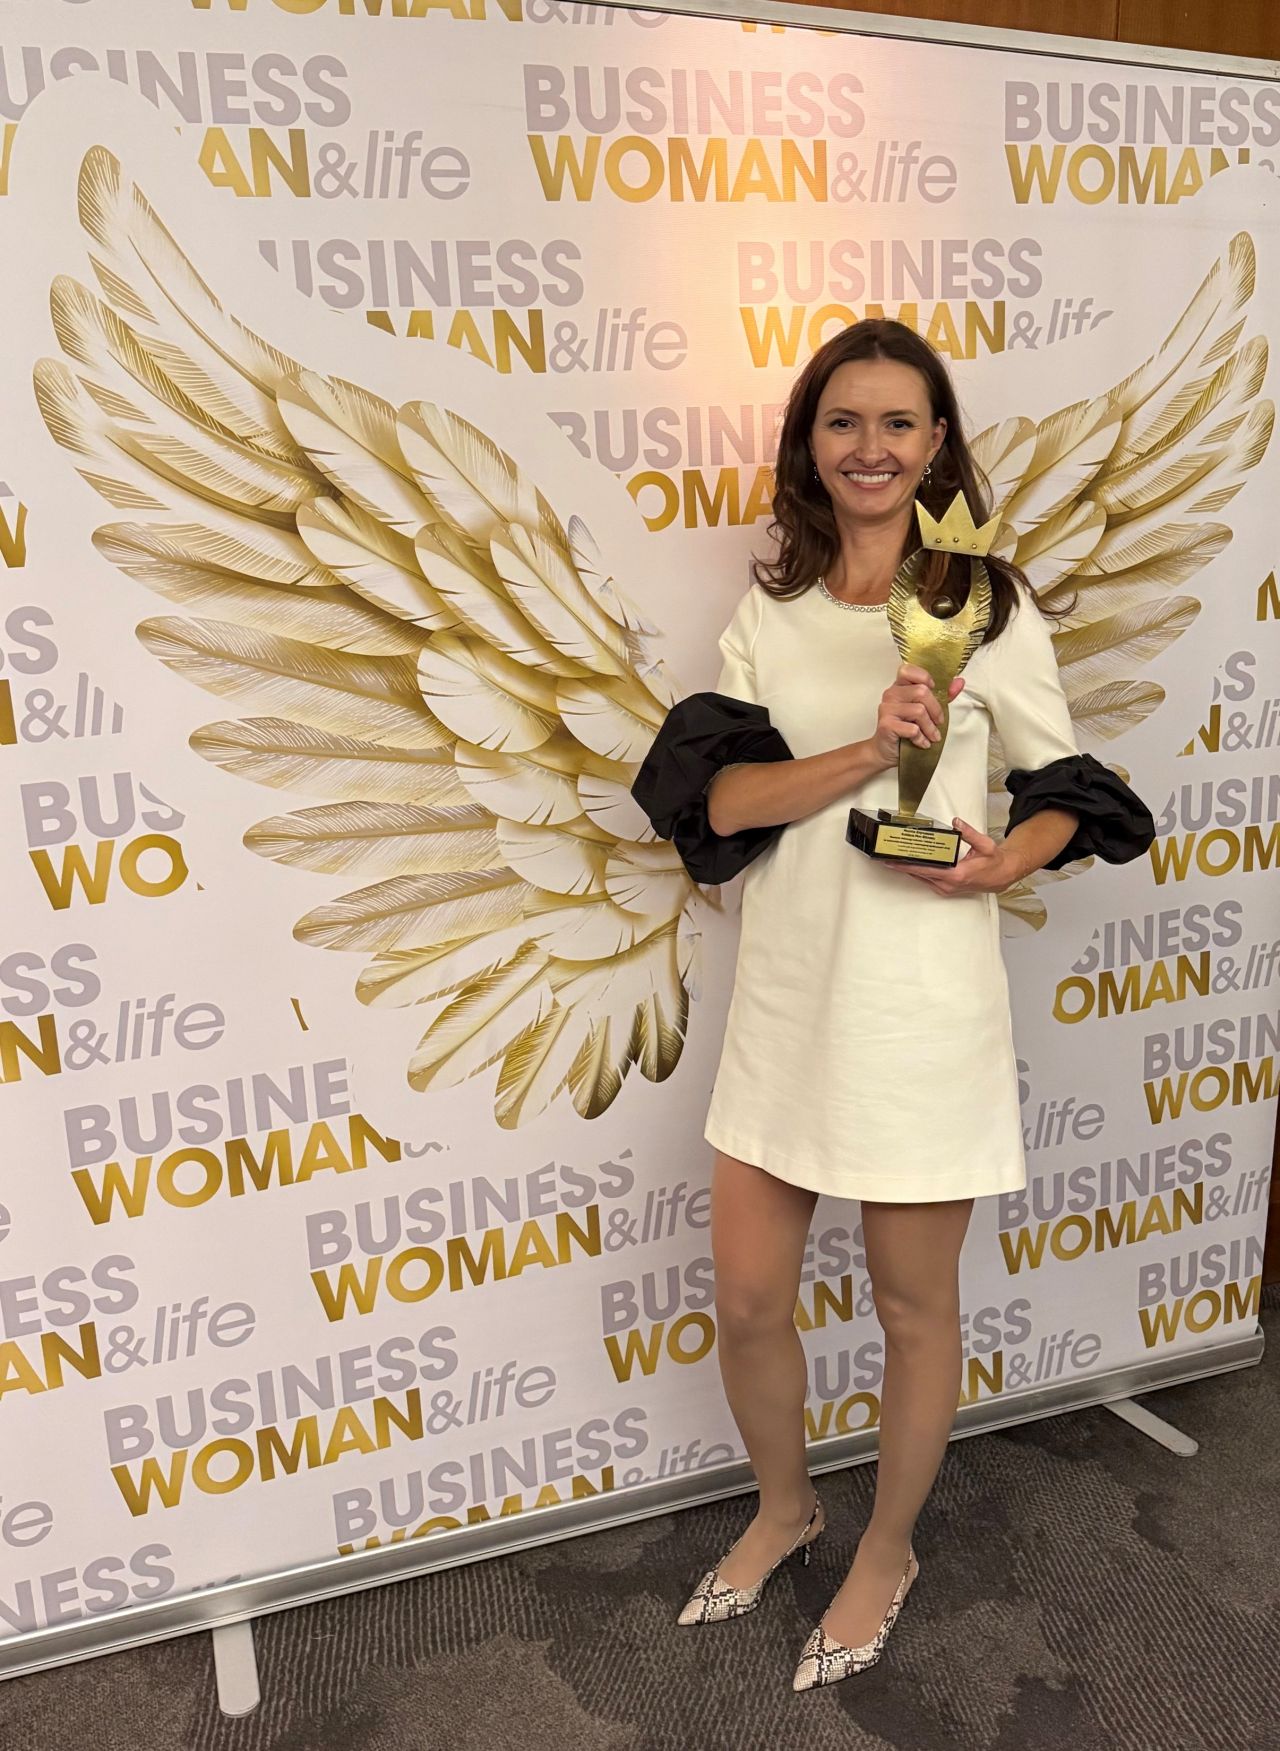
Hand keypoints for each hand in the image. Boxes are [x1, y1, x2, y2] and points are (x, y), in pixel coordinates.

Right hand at [871, 664, 964, 768]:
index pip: (908, 670)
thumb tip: (959, 682)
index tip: (933, 689)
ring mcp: (886, 709)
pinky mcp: (886, 725)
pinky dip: (921, 738)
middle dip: (936, 710)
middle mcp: (891, 694)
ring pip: (919, 711)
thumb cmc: (906, 729)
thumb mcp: (926, 709)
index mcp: (899, 687)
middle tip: (939, 723)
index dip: (924, 677)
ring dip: (930, 727)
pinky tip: (922, 742)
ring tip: (933, 736)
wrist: (886, 752)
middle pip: (921, 692)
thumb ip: (942, 695)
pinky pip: (912, 729)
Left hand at [887, 817, 1012, 895]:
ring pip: (921, 878)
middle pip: (918, 875)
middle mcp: (948, 884)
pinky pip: (927, 880)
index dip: (906, 866)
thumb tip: (956, 822)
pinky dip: (917, 872)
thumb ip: (969, 833)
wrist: (1001, 876)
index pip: (925, 869)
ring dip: (907, 869)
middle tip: (885, 857)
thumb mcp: (985, 845)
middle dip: (901, 866)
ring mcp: (946, 888)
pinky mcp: (945, 889)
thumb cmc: (993, 862)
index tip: (892, 862)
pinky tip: (908, 864)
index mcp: (956, 875)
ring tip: (892, 859)